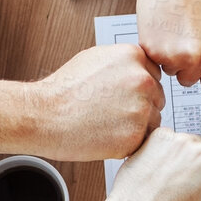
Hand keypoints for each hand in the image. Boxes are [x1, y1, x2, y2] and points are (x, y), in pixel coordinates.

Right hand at [0, 45, 163, 160]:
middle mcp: (142, 80)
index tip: (122, 96)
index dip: (138, 89)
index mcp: (134, 56)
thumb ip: (123, 62)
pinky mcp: (135, 134)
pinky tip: (107, 136)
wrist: (44, 115)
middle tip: (112, 112)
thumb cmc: (63, 90)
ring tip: (107, 124)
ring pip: (153, 121)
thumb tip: (140, 68)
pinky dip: (129, 143)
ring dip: (137, 126)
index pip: (154, 75)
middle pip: (156, 98)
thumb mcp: (95, 58)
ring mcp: (141, 108)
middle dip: (140, 107)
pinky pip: (143, 141)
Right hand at [136, 0, 200, 90]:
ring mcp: (172, 57)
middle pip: (189, 81)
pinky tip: (163, 34)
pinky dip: (157, 52)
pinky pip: (156, 63)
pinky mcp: (152, 52)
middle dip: (186, 67)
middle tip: (185, 43)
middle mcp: (196, 59)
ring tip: (174, 35)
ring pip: (171, 72)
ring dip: (171, 60)